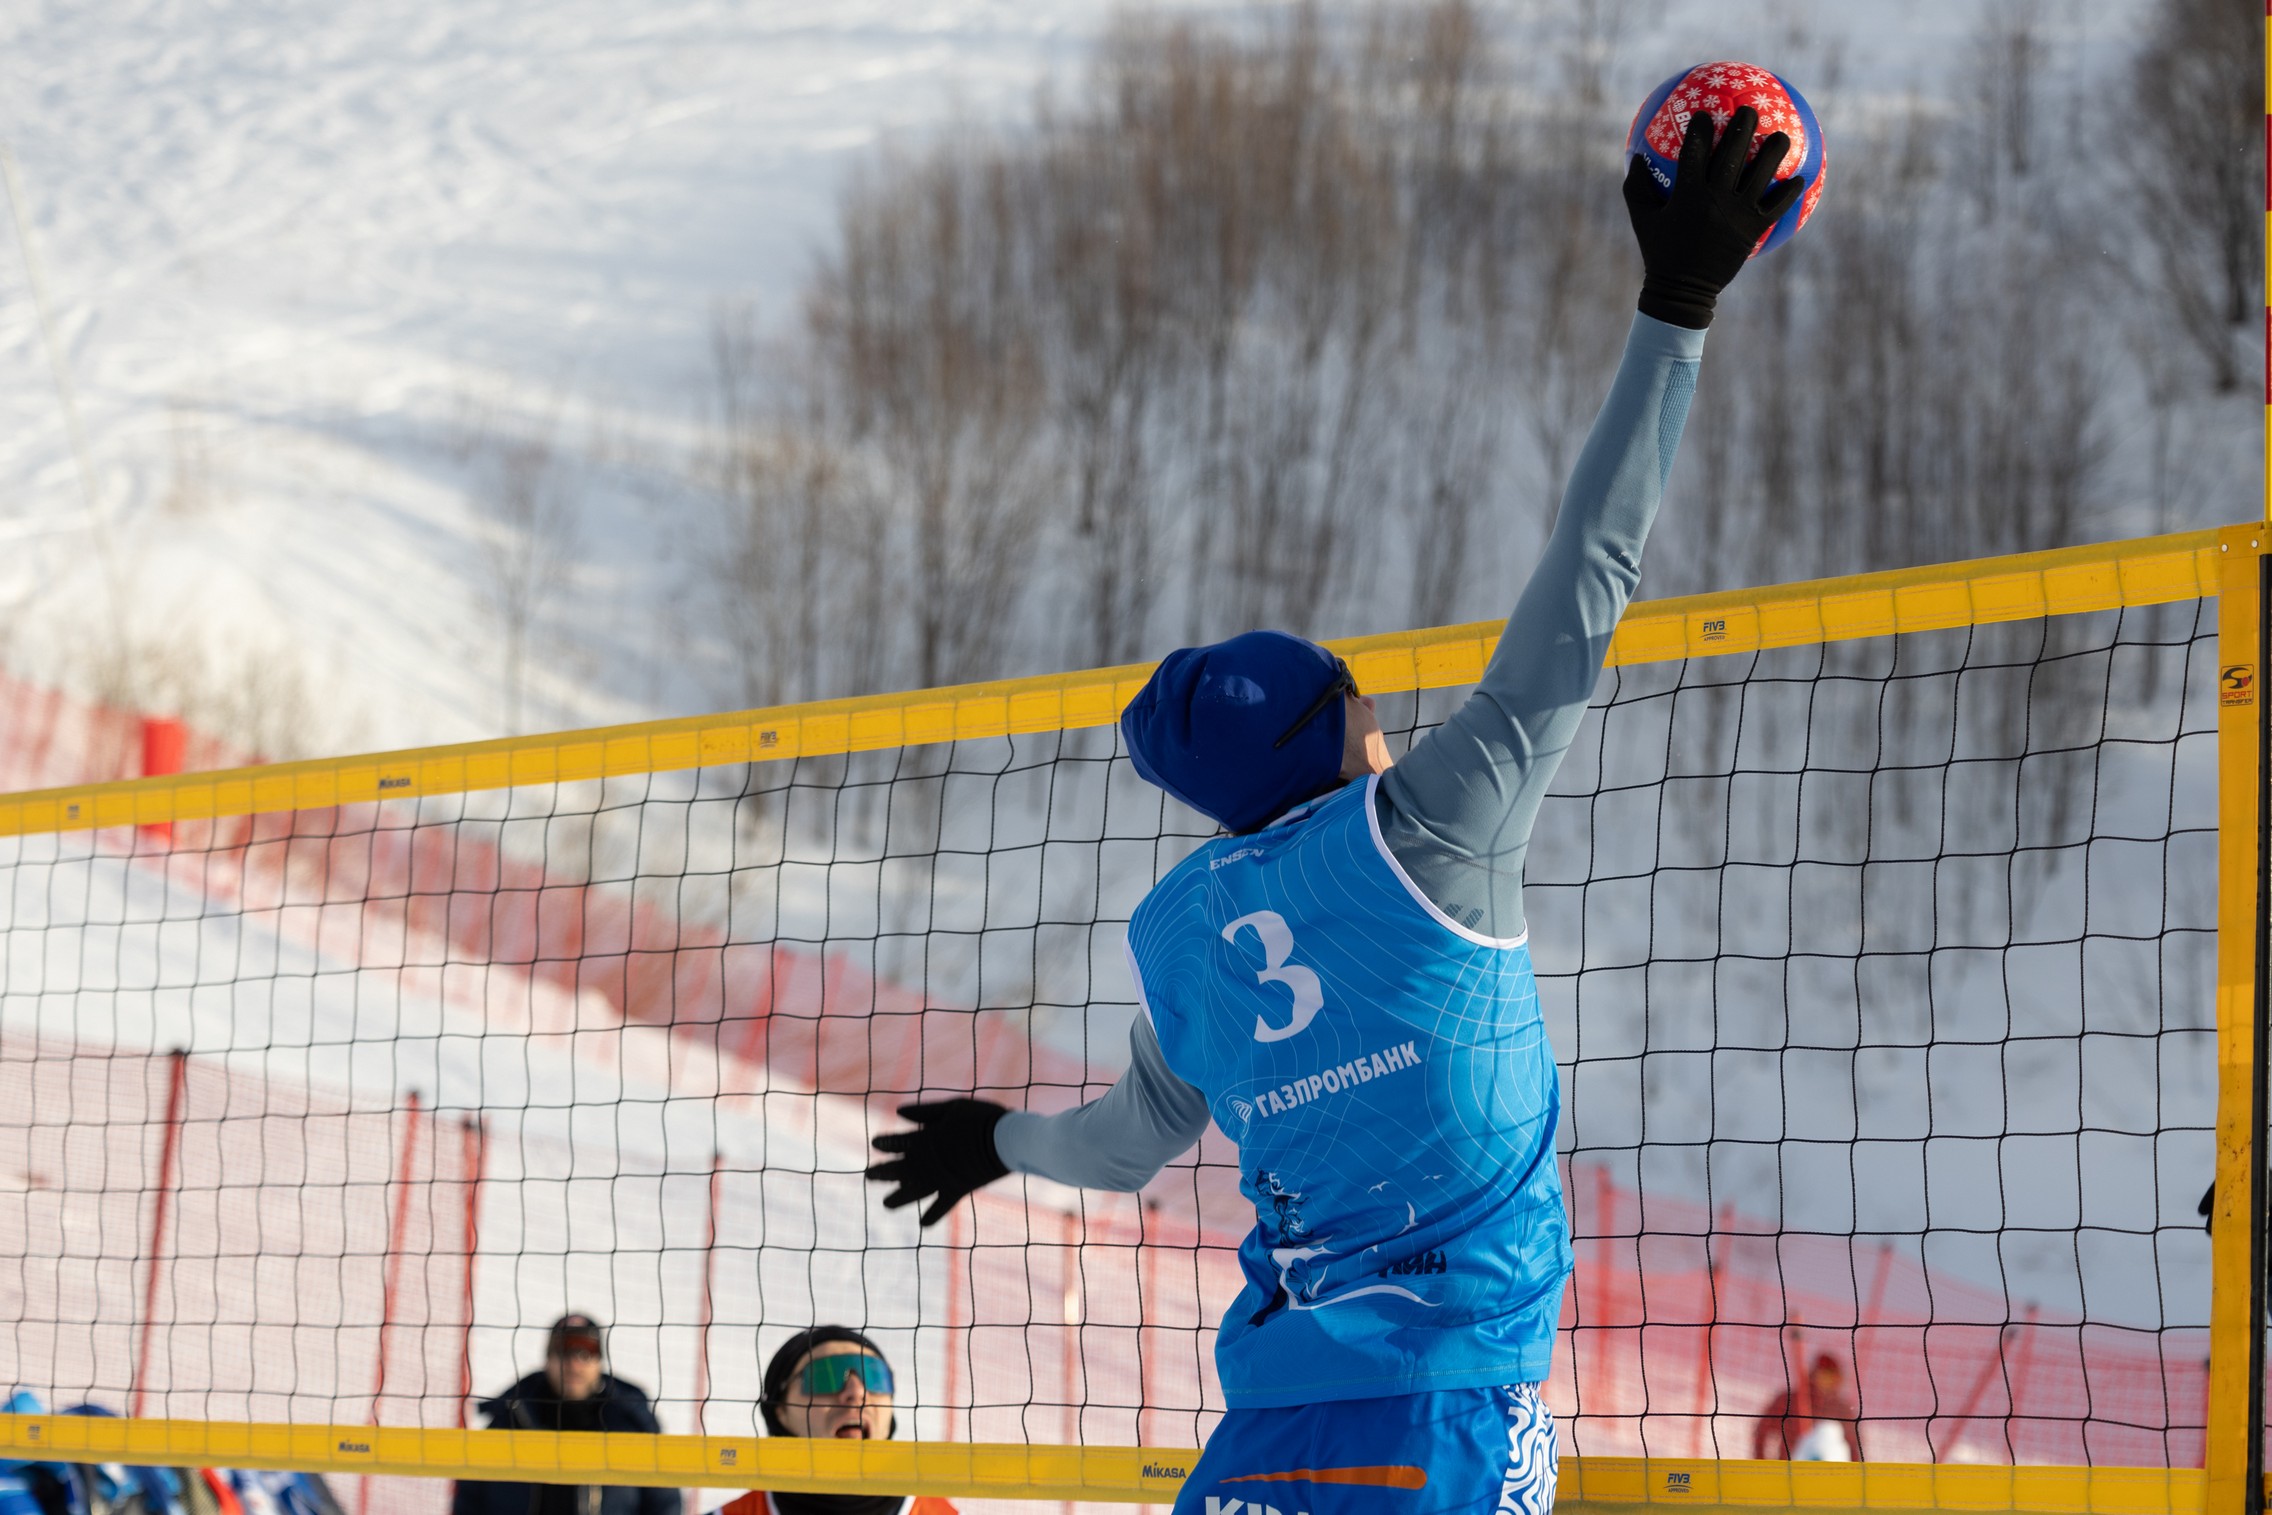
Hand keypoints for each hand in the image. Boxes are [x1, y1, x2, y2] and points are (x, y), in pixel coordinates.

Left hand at [866, 1098, 1010, 1225]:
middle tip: (869, 1176)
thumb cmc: (980, 1118)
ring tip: (886, 1204)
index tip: (876, 1144)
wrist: (1006, 1140)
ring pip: (912, 1193)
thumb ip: (924, 1112)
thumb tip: (898, 1112)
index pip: (897, 1143)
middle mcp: (927, 1162)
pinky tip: (923, 1224)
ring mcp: (940, 1179)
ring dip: (897, 1198)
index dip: (885, 1143)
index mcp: (924, 1139)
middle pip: (897, 1171)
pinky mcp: (957, 1191)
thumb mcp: (952, 1108)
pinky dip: (932, 1215)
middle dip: (881, 1173)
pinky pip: (941, 1207)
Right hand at [1623, 104, 1806, 329]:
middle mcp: (1715, 199)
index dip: (1700, 128)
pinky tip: (1799, 179)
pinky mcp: (1753, 230)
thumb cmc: (1659, 252)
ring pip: (1760, 174)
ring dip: (1773, 152)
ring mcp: (1737, 214)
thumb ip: (1636, 188)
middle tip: (1749, 109)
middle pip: (1732, 154)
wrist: (1683, 291)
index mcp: (1687, 195)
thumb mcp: (1642, 220)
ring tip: (1781, 136)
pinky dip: (1789, 192)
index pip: (1694, 151)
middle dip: (1742, 127)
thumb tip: (1637, 157)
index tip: (1704, 112)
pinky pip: (1775, 206)